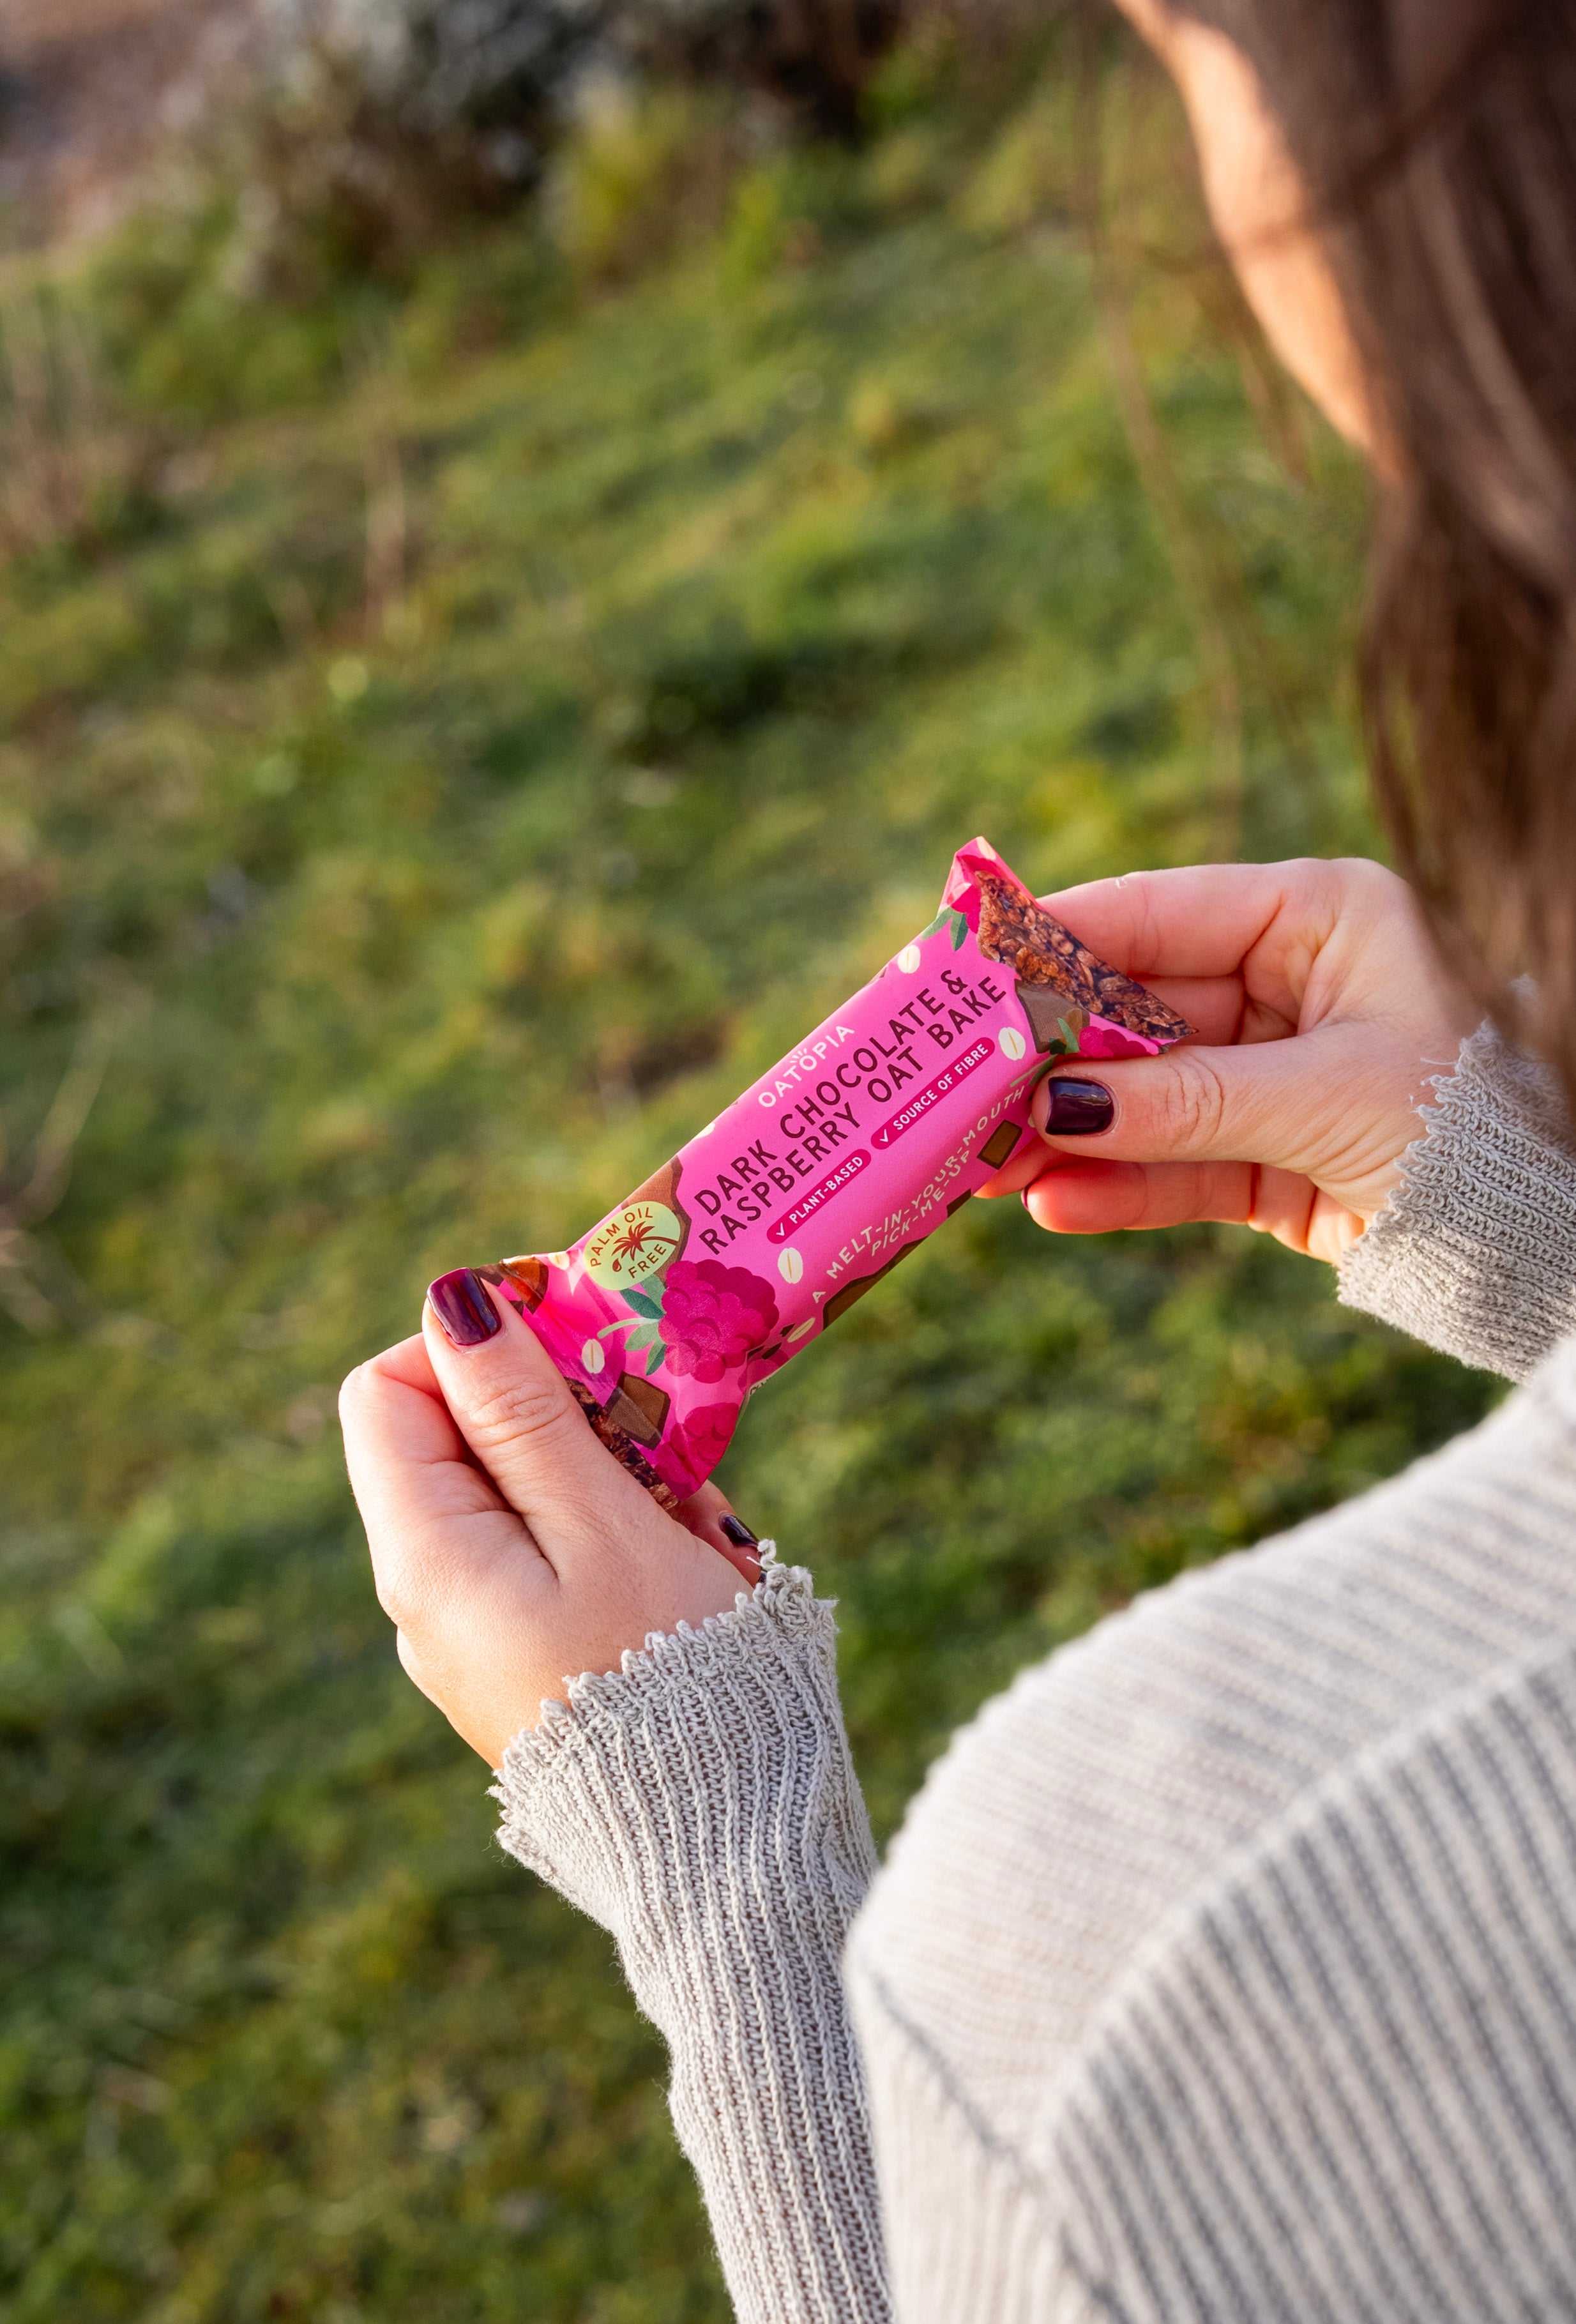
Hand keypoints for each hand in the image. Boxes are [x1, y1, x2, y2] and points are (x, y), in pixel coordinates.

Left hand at [340, 1275, 759, 1764]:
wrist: (719, 1842)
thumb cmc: (670, 1672)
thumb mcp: (602, 1522)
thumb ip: (524, 1412)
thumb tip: (453, 1303)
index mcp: (424, 1556)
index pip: (389, 1390)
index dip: (472, 1342)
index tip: (576, 1334)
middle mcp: (425, 1597)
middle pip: (453, 1439)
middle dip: (554, 1404)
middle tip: (654, 1415)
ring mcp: (472, 1635)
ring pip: (513, 1494)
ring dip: (597, 1465)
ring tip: (684, 1503)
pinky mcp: (522, 1662)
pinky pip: (546, 1555)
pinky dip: (608, 1525)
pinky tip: (682, 1550)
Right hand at [978, 857, 1478, 1264]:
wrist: (1540, 1240)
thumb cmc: (1463, 1127)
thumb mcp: (1321, 1099)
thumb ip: (1180, 1101)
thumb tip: (1050, 1102)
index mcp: (1318, 916)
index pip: (1156, 913)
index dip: (1055, 940)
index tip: (964, 964)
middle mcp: (1288, 980)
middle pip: (1132, 1010)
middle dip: (1044, 1055)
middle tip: (953, 1081)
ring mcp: (1272, 1069)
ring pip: (1140, 1094)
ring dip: (1062, 1133)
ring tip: (980, 1165)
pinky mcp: (1267, 1155)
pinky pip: (1172, 1162)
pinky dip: (1114, 1186)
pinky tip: (1051, 1204)